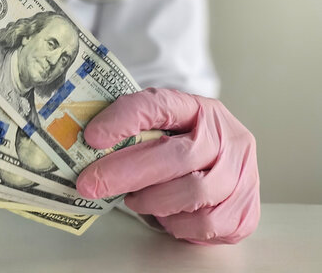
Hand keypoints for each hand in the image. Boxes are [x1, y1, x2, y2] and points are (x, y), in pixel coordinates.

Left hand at [76, 88, 259, 243]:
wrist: (225, 172)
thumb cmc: (180, 150)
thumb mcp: (160, 130)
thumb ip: (132, 133)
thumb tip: (84, 149)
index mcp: (198, 108)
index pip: (159, 105)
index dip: (124, 120)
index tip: (92, 137)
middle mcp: (226, 137)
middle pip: (176, 156)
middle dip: (125, 172)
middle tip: (90, 184)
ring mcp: (241, 174)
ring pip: (192, 192)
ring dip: (153, 201)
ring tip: (135, 200)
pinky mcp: (244, 210)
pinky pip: (204, 223)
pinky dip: (176, 224)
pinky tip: (165, 216)